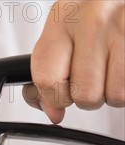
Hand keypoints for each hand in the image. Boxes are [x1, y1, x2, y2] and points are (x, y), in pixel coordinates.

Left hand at [24, 0, 124, 122]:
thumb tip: (53, 112)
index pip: (47, 79)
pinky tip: (122, 65)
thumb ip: (50, 74)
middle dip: (88, 95)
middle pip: (83, 95)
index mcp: (63, 18)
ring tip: (112, 67)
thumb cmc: (98, 11)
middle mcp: (92, 19)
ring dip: (112, 91)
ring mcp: (121, 28)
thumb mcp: (65, 33)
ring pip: (112, 96)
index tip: (62, 94)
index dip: (55, 98)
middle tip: (94, 74)